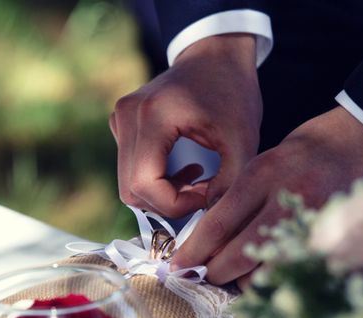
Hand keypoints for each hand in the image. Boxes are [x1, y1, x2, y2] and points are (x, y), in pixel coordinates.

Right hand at [110, 34, 261, 217]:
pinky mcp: (121, 124)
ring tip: (196, 179)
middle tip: (202, 193)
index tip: (206, 197)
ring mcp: (120, 118)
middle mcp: (127, 115)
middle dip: (168, 203)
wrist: (215, 55)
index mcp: (153, 116)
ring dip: (161, 194)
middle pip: (132, 189)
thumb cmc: (233, 93)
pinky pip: (129, 170)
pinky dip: (154, 180)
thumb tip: (208, 217)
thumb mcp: (243, 141)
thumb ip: (228, 184)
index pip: (144, 184)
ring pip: (128, 184)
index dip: (175, 205)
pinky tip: (181, 168)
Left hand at [171, 106, 362, 286]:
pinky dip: (275, 278)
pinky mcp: (333, 239)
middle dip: (216, 272)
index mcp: (264, 175)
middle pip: (238, 254)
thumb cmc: (309, 149)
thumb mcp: (266, 161)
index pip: (219, 223)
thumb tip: (212, 237)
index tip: (178, 266)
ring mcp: (312, 223)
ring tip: (238, 273)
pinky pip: (294, 273)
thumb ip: (240, 198)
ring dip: (245, 280)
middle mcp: (286, 200)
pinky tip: (268, 271)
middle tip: (206, 274)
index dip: (195, 251)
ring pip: (266, 271)